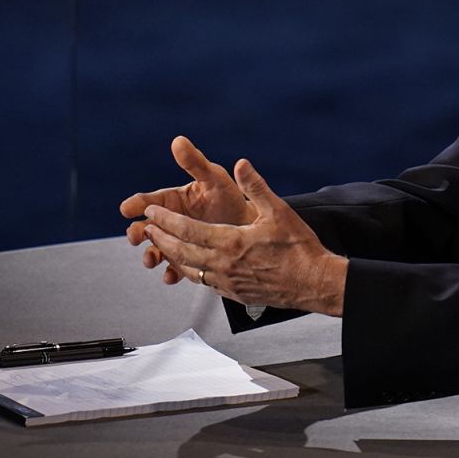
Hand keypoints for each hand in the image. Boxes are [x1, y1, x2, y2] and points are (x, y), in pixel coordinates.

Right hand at [120, 136, 255, 283]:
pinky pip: (174, 268)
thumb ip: (195, 162)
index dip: (136, 204)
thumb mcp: (214, 178)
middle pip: (144, 227)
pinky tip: (171, 275)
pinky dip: (170, 273)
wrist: (250, 227)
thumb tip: (178, 140)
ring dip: (149, 255)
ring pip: (155, 249)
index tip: (126, 208)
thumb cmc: (231, 198)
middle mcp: (170, 221)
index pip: (148, 201)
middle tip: (135, 236)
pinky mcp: (186, 259)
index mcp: (173, 200)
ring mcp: (176, 241)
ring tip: (151, 259)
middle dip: (136, 232)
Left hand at [141, 157, 347, 315]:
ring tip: (161, 246)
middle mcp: (223, 265)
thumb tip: (241, 164)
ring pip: (189, 270)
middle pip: (181, 251)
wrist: (313, 282)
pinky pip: (203, 282)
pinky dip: (190, 271)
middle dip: (161, 238)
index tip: (151, 211)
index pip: (187, 230)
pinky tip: (190, 266)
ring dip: (171, 256)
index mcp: (231, 242)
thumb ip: (255, 187)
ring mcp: (227, 282)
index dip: (165, 220)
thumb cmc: (299, 248)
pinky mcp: (234, 293)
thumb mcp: (279, 211)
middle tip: (145, 229)